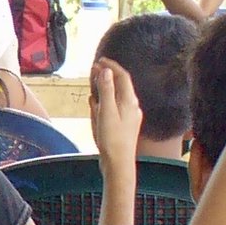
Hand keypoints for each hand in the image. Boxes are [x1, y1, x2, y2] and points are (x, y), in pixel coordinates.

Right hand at [90, 57, 142, 174]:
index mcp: (130, 101)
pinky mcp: (124, 126)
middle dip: (107, 76)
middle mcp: (132, 107)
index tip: (100, 60)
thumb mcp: (106, 112)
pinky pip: (114, 108)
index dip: (112, 66)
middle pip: (121, 85)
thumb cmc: (112, 139)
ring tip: (93, 83)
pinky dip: (105, 102)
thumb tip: (105, 71)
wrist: (119, 164)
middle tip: (94, 69)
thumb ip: (106, 90)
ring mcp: (129, 117)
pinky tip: (96, 105)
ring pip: (117, 97)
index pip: (123, 76)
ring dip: (105, 89)